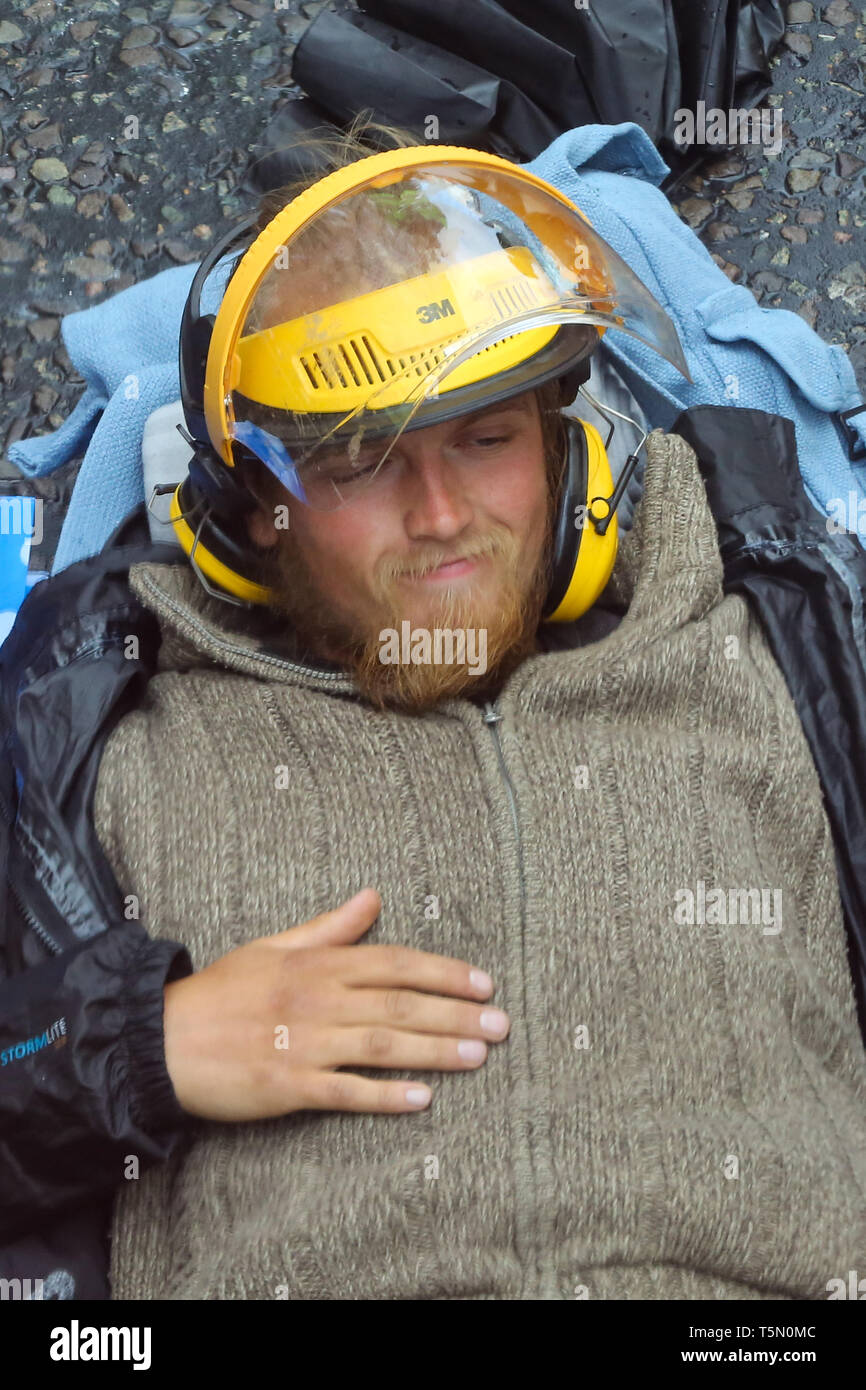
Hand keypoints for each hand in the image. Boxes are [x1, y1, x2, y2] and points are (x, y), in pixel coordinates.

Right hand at [162, 888, 509, 1121]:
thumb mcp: (275, 946)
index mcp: (318, 964)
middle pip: (399, 1006)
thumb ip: (330, 928)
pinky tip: (421, 1100)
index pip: (394, 963)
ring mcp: (304, 1044)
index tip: (484, 984)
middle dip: (455, 1015)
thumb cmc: (222, 992)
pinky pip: (345, 1092)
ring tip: (478, 1057)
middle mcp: (317, 1000)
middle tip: (501, 1026)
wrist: (163, 1039)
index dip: (443, 973)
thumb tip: (373, 896)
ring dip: (434, 1052)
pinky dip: (384, 1096)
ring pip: (382, 1046)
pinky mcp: (288, 1086)